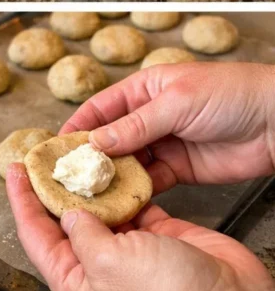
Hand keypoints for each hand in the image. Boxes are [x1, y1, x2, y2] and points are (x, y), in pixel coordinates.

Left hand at [6, 163, 274, 290]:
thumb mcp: (108, 262)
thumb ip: (83, 233)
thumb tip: (69, 212)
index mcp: (74, 279)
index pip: (35, 234)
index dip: (23, 201)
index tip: (16, 169)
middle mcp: (97, 266)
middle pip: (65, 219)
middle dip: (55, 186)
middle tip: (48, 153)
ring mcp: (128, 251)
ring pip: (101, 208)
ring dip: (93, 182)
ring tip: (81, 151)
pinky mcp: (159, 236)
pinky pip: (135, 204)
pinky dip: (129, 185)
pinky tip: (120, 165)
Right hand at [63, 62, 274, 191]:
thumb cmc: (232, 96)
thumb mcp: (177, 104)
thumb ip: (135, 125)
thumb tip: (96, 142)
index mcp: (146, 89)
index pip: (101, 108)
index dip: (78, 127)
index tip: (57, 148)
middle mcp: (150, 117)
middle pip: (109, 139)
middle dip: (89, 158)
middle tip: (67, 178)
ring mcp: (164, 144)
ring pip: (126, 163)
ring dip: (109, 178)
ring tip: (88, 194)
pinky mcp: (179, 170)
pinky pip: (148, 182)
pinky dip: (133, 191)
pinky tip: (119, 201)